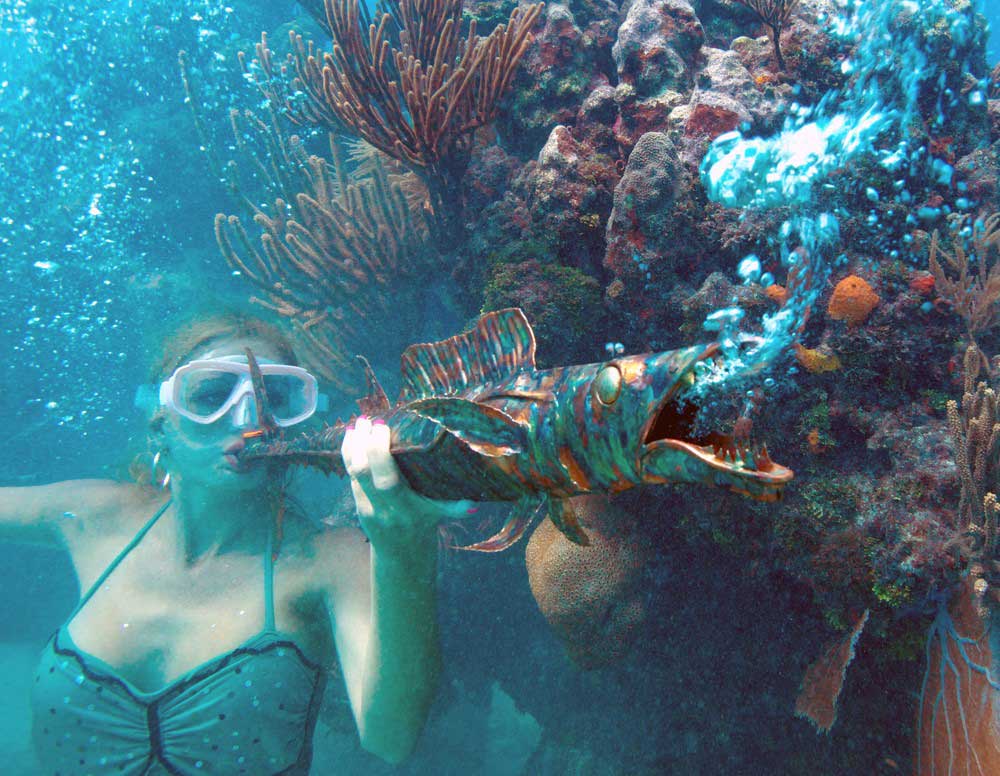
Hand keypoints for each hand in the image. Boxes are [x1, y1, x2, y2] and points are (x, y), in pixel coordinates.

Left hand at [341, 416, 472, 553]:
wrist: (401, 555)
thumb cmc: (424, 526)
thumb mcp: (440, 516)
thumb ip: (456, 508)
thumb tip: (476, 502)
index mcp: (405, 509)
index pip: (386, 480)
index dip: (379, 452)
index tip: (383, 427)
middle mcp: (383, 508)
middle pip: (362, 472)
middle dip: (362, 443)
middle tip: (367, 421)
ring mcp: (366, 506)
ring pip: (352, 472)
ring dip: (352, 445)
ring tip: (359, 423)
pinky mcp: (356, 503)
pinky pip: (349, 475)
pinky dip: (350, 454)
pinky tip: (352, 436)